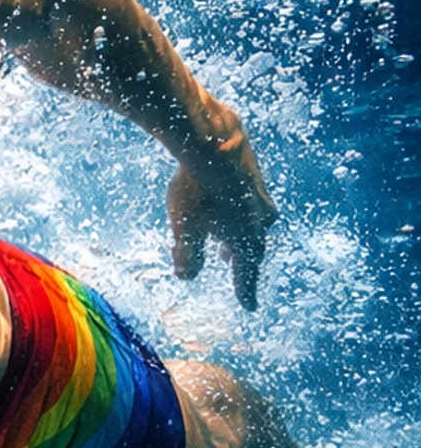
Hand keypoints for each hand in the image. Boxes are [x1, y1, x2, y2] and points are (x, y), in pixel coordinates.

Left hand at [167, 109, 276, 308]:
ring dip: (240, 235)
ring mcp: (260, 197)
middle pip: (252, 247)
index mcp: (247, 240)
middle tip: (233, 268)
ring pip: (252, 224)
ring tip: (225, 242)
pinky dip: (238, 212)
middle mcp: (260, 221)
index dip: (246, 291)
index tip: (250, 307)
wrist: (214, 140)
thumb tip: (186, 276)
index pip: (246, 274)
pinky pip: (248, 202)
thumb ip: (187, 256)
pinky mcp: (254, 176)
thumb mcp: (185, 228)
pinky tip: (225, 206)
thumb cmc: (198, 190)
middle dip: (241, 261)